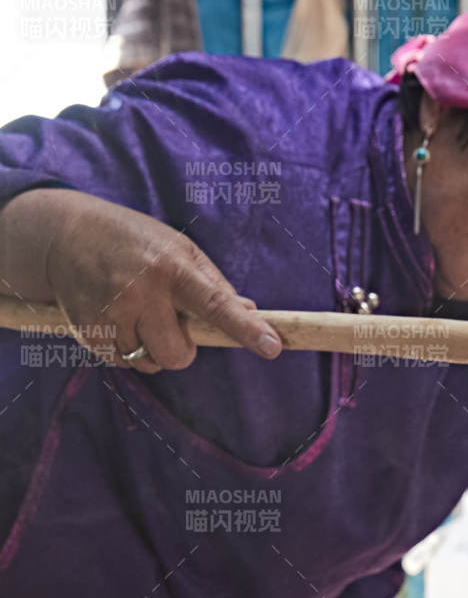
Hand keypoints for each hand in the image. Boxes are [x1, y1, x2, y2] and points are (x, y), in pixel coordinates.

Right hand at [31, 189, 282, 371]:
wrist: (64, 234)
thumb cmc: (135, 242)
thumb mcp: (178, 248)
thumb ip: (213, 283)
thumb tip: (249, 311)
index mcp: (173, 266)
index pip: (216, 303)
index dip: (245, 328)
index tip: (273, 346)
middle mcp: (141, 289)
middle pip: (178, 355)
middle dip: (179, 349)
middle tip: (167, 322)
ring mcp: (112, 311)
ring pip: (149, 363)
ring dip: (149, 347)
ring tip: (134, 312)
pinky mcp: (88, 328)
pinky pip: (121, 362)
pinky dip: (124, 348)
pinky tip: (114, 317)